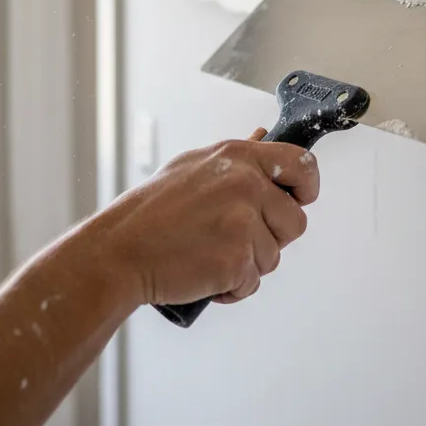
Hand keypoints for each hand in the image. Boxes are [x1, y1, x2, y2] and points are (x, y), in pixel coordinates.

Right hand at [98, 131, 319, 307]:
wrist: (118, 252)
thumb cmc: (151, 213)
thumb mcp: (194, 167)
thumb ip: (236, 158)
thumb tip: (263, 137)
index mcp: (238, 157)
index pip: (301, 163)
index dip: (307, 186)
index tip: (300, 199)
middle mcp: (245, 184)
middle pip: (295, 221)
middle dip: (272, 238)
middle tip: (234, 240)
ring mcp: (243, 221)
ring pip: (273, 256)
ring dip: (247, 266)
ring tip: (209, 255)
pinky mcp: (237, 258)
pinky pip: (252, 282)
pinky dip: (231, 288)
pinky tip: (204, 274)